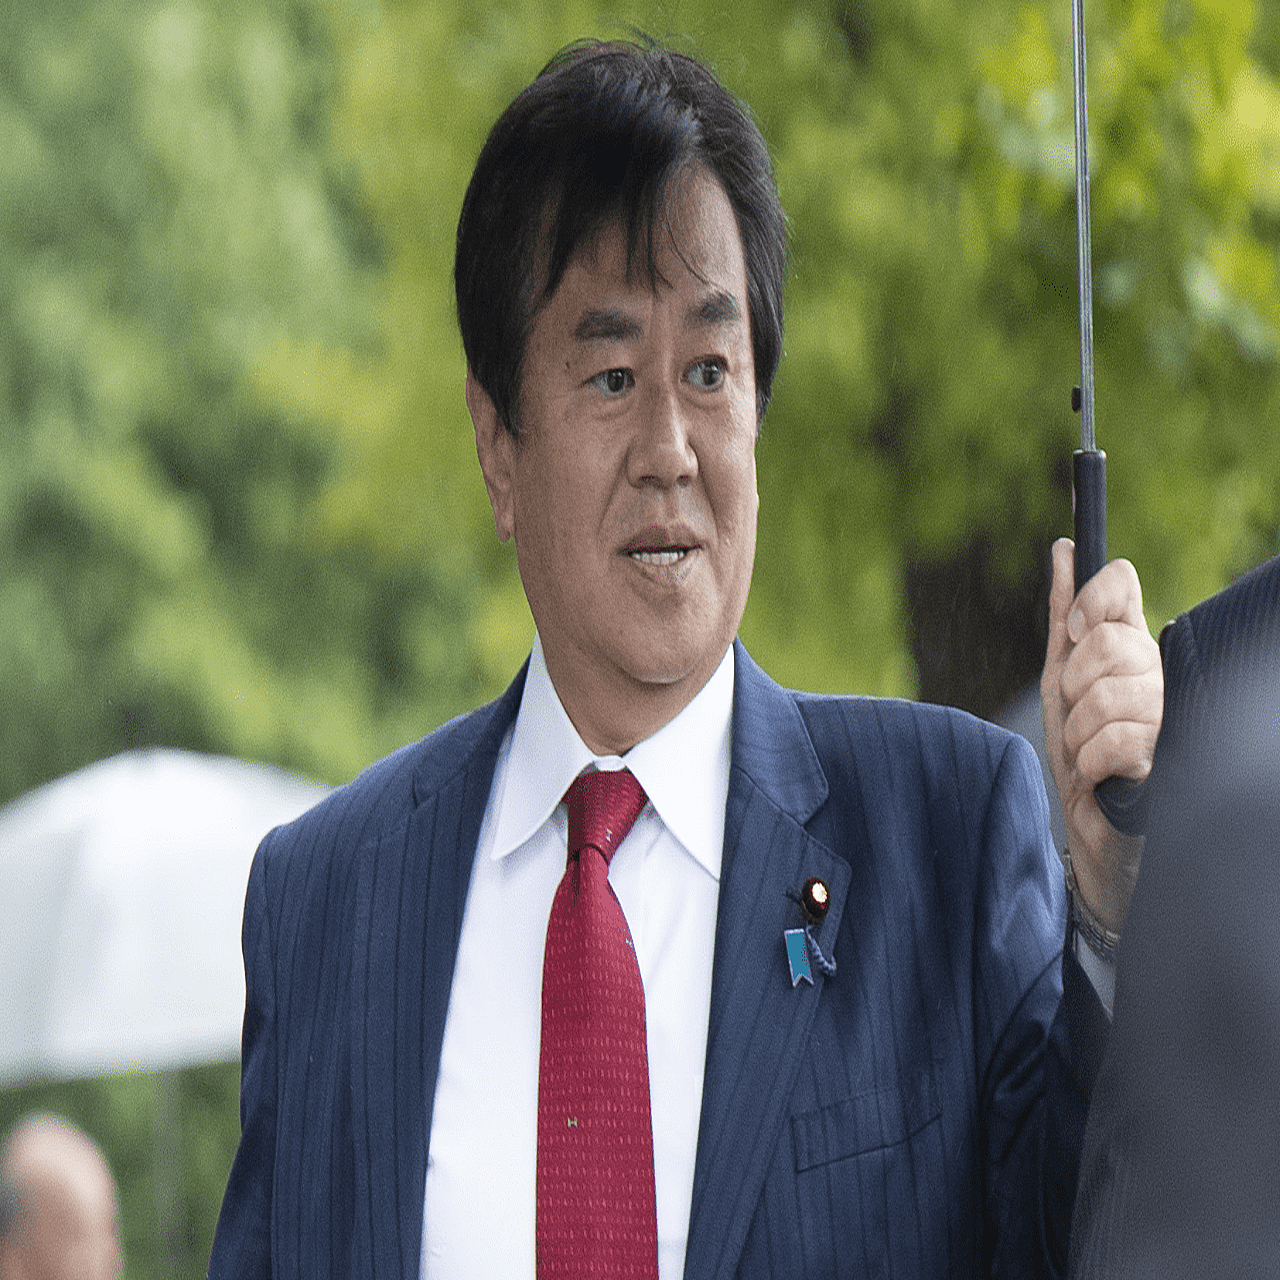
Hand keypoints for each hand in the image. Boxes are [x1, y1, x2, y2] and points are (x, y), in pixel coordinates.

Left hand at [1041, 538, 1162, 932]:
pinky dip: (1092, 763)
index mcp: (1132, 647)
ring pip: (1108, 695)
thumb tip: (1063, 549)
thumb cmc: (1078, 749)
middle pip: (1107, 641)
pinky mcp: (1168, 761)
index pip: (1120, 584)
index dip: (1088, 603)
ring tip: (1084, 751)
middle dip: (1073, 684)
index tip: (1071, 633)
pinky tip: (1099, 775)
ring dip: (1078, 732)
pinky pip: (1117, 742)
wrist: (1090, 825)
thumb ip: (1062, 615)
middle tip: (1075, 713)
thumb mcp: (1059, 678)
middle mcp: (1158, 673)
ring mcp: (1168, 715)